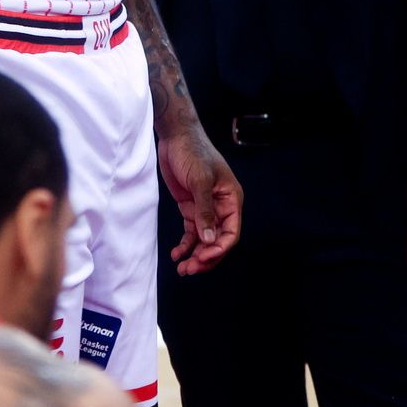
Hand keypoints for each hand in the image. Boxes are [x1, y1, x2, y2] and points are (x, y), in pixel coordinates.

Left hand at [159, 128, 243, 275]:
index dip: (219, 249)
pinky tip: (176, 255)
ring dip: (195, 255)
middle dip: (206, 257)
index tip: (203, 259)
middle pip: (218, 240)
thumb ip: (205, 211)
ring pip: (204, 239)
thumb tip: (209, 240)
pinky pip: (191, 232)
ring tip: (182, 268)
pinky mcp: (190, 207)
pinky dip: (185, 245)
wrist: (176, 137)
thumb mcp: (200, 181)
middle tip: (189, 270)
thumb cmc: (193, 153)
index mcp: (231, 199)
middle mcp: (221, 206)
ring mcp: (205, 208)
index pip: (231, 232)